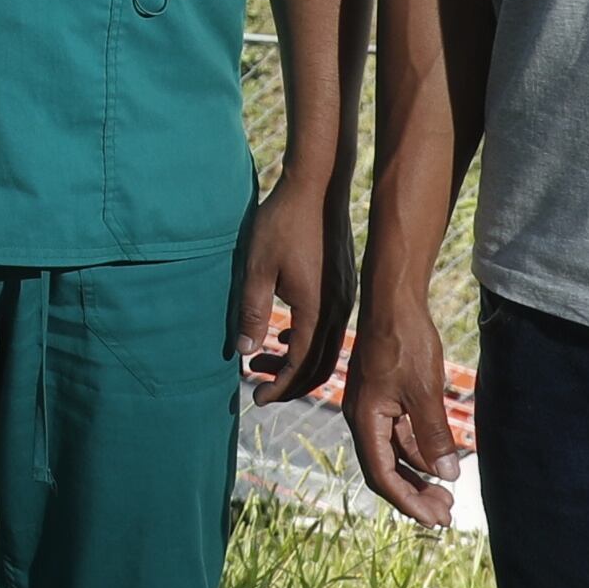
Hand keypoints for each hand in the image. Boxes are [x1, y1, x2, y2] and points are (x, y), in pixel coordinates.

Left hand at [234, 168, 354, 403]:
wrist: (317, 189)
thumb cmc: (282, 224)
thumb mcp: (256, 268)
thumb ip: (251, 312)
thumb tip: (243, 351)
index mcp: (317, 311)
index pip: (301, 366)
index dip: (278, 386)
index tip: (257, 398)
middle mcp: (338, 311)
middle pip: (319, 366)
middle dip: (290, 384)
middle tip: (260, 391)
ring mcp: (345, 299)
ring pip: (325, 348)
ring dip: (296, 362)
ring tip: (261, 362)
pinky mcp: (343, 287)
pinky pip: (329, 329)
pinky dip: (307, 342)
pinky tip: (283, 338)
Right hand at [344, 285, 466, 527]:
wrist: (394, 301)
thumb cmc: (405, 342)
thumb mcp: (424, 392)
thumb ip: (434, 436)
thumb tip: (447, 476)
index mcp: (366, 419)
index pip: (382, 475)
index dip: (408, 501)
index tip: (434, 519)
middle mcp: (364, 417)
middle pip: (385, 469)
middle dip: (414, 495)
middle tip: (445, 515)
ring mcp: (374, 407)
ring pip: (394, 454)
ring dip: (418, 475)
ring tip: (447, 494)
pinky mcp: (386, 397)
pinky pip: (399, 435)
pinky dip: (417, 452)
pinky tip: (439, 461)